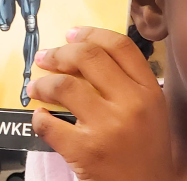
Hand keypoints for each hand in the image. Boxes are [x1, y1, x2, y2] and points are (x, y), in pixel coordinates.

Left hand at [28, 27, 175, 180]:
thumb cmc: (146, 152)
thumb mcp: (150, 111)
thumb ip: (127, 83)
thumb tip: (84, 56)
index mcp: (149, 91)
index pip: (120, 46)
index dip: (91, 34)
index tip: (71, 34)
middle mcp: (131, 104)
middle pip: (88, 58)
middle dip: (59, 53)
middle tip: (45, 57)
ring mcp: (107, 127)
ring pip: (64, 86)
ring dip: (43, 84)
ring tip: (36, 87)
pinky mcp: (85, 151)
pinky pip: (49, 124)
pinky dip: (38, 118)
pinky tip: (40, 118)